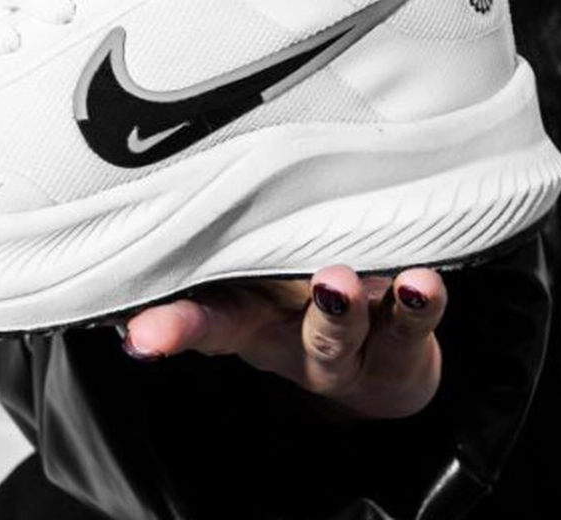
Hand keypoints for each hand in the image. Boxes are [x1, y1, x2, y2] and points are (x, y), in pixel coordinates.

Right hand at [105, 264, 446, 421]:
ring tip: (345, 282)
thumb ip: (217, 240)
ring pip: (344, 332)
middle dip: (284, 306)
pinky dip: (417, 303)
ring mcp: (348, 344)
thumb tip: (152, 196)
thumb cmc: (302, 295)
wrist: (382, 365)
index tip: (140, 333)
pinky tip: (419, 280)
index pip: (204, 320)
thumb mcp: (253, 273)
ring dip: (345, 308)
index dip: (171, 327)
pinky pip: (411, 326)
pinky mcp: (402, 343)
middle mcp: (293, 335)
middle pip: (280, 329)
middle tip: (310, 280)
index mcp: (248, 315)